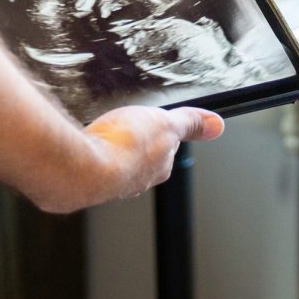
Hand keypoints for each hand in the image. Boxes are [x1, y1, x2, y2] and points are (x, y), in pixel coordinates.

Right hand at [31, 104, 225, 212]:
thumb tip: (216, 125)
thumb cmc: (121, 147)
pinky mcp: (86, 176)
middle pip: (141, 156)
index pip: (167, 148)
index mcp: (159, 167)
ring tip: (106, 133)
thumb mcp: (165, 123)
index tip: (153, 120)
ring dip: (112, 146)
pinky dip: (92, 149)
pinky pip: (93, 158)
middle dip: (135, 140)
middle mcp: (136, 178)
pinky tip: (87, 142)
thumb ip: (189, 123)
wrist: (81, 165)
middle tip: (127, 124)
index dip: (161, 130)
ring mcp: (110, 179)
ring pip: (116, 159)